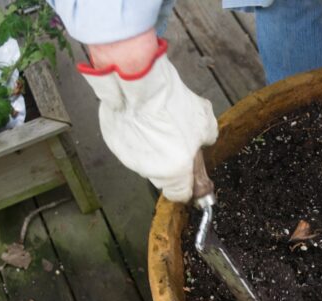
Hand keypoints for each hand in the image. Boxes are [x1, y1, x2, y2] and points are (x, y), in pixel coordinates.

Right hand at [79, 35, 217, 201]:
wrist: (140, 85)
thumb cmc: (172, 104)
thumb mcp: (205, 121)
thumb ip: (207, 138)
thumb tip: (205, 140)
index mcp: (175, 171)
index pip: (180, 194)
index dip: (187, 185)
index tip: (189, 175)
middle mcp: (150, 170)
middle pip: (163, 176)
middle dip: (170, 162)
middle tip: (176, 140)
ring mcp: (128, 158)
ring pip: (144, 159)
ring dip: (151, 147)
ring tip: (157, 122)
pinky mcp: (113, 143)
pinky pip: (128, 144)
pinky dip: (135, 135)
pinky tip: (140, 117)